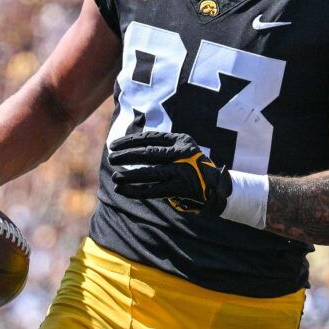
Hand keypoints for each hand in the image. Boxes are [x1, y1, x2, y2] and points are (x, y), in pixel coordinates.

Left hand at [109, 129, 231, 216]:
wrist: (218, 187)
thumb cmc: (193, 167)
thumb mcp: (182, 151)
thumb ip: (162, 148)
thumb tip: (129, 148)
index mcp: (182, 140)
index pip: (151, 138)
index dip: (130, 141)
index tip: (114, 145)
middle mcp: (183, 153)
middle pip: (149, 153)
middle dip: (127, 156)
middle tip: (111, 158)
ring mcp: (183, 171)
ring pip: (150, 172)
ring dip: (129, 175)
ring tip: (115, 177)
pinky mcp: (181, 188)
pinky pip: (154, 190)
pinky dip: (136, 190)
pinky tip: (122, 190)